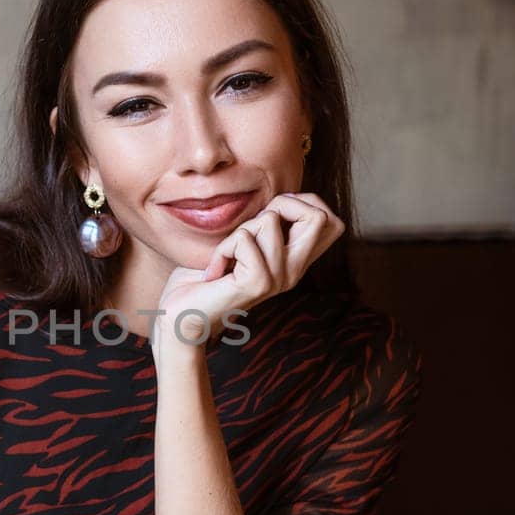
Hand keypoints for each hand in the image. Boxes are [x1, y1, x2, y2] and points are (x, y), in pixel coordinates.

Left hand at [155, 193, 344, 350]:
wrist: (183, 317)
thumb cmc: (208, 278)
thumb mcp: (246, 240)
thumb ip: (268, 224)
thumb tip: (285, 196)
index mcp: (296, 262)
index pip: (332, 221)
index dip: (305, 202)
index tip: (272, 214)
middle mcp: (294, 272)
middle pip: (319, 217)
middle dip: (282, 204)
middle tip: (253, 227)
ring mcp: (279, 279)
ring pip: (269, 220)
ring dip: (239, 231)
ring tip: (227, 257)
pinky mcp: (258, 283)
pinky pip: (244, 239)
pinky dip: (223, 247)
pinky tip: (216, 270)